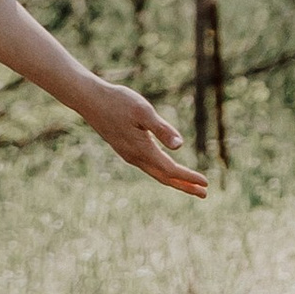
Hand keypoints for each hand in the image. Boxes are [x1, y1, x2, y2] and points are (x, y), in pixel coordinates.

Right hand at [81, 76, 207, 195]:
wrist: (89, 99)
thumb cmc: (117, 101)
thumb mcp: (143, 111)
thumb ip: (162, 129)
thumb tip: (179, 146)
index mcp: (142, 149)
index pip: (170, 169)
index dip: (188, 177)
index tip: (205, 183)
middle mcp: (135, 157)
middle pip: (164, 178)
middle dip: (185, 186)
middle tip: (204, 194)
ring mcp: (129, 154)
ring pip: (156, 173)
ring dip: (175, 180)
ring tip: (191, 185)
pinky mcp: (125, 149)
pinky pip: (149, 166)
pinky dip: (163, 172)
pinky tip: (168, 169)